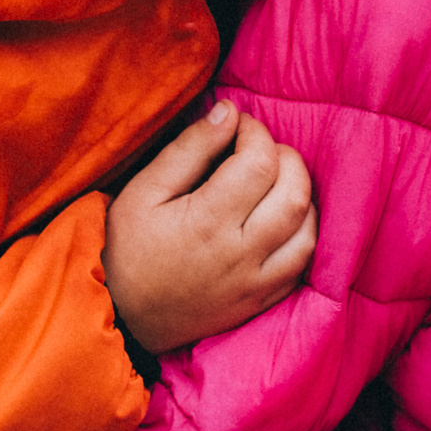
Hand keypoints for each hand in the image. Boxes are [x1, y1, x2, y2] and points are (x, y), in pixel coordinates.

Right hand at [104, 100, 316, 354]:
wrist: (122, 319)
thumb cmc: (125, 250)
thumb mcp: (143, 191)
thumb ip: (189, 149)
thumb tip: (228, 112)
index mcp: (208, 221)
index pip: (259, 162)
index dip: (255, 132)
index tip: (237, 127)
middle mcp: (241, 253)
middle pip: (295, 192)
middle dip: (285, 157)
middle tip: (258, 150)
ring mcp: (255, 282)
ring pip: (308, 229)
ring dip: (300, 193)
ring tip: (273, 180)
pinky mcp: (260, 301)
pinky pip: (303, 265)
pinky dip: (302, 233)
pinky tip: (282, 219)